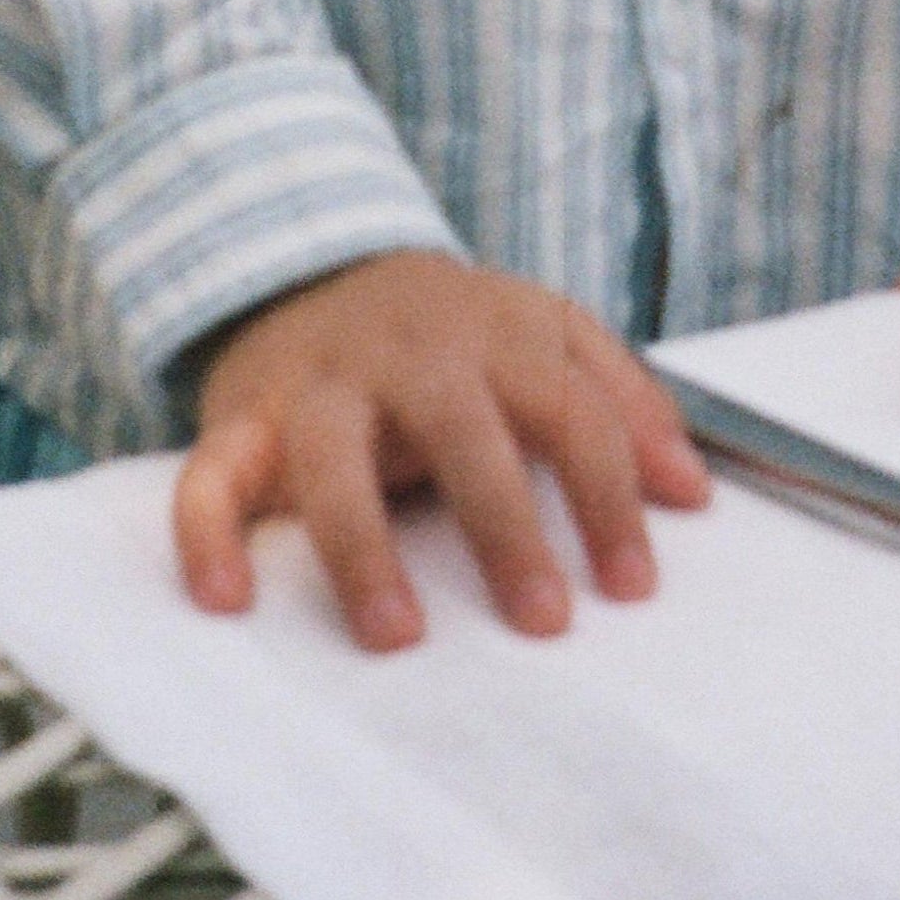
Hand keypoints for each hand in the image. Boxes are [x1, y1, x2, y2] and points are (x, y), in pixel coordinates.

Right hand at [169, 250, 708, 652]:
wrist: (314, 264)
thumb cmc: (452, 336)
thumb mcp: (545, 337)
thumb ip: (623, 400)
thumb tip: (693, 494)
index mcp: (494, 333)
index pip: (568, 409)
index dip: (608, 494)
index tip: (634, 587)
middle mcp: (407, 354)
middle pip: (461, 429)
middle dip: (505, 524)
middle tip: (544, 620)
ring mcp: (319, 385)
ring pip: (332, 456)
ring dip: (363, 547)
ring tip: (397, 635)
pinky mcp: (241, 421)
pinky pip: (209, 476)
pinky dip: (206, 535)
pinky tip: (228, 599)